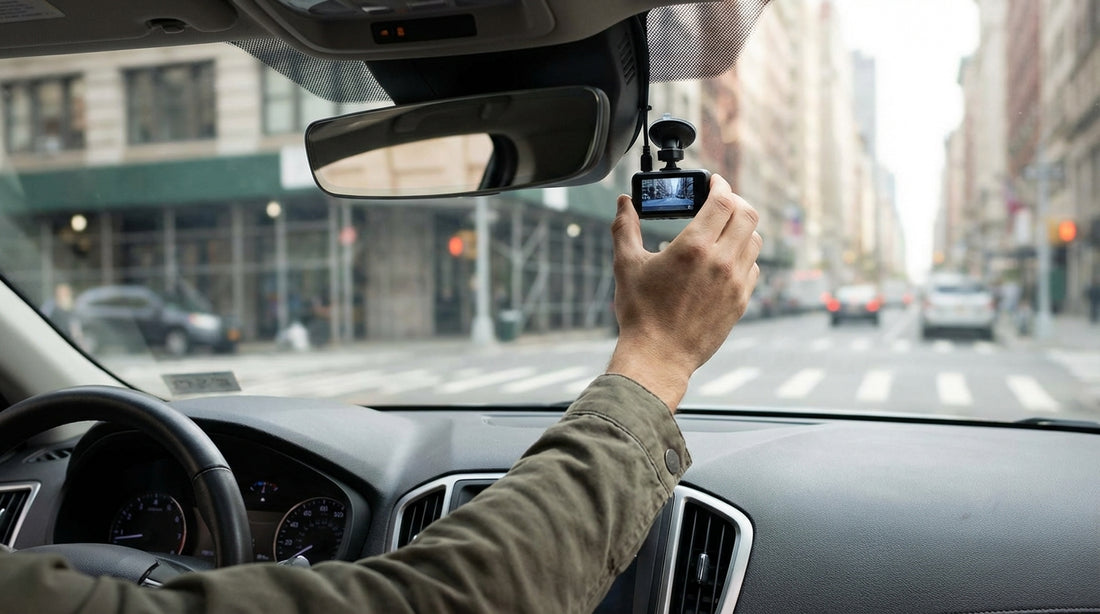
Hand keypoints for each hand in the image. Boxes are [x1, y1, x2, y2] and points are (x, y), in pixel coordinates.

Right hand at [606, 174, 760, 410]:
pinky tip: (726, 259)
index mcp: (694, 247)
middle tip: (721, 200)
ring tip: (724, 228)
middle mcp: (721, 261)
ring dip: (742, 227)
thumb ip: (625, 228)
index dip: (721, 184)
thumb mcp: (626, 265)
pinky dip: (744, 255)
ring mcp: (735, 282)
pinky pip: (753, 267)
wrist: (659, 356)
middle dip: (736, 200)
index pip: (723, 200)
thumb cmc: (641, 313)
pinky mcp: (741, 301)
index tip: (714, 182)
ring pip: (755, 240)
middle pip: (747, 214)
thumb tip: (624, 203)